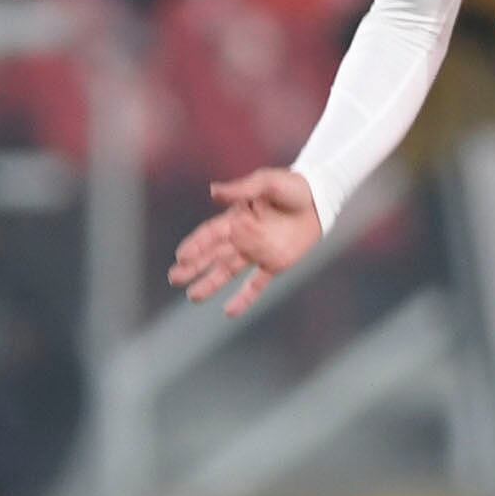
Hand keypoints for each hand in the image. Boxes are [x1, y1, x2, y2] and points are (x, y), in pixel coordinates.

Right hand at [166, 168, 323, 317]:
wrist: (320, 199)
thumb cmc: (292, 186)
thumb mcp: (267, 182)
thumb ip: (242, 189)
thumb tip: (213, 192)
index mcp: (237, 218)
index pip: (211, 234)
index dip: (196, 244)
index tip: (181, 256)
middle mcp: (243, 237)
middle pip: (213, 255)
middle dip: (193, 267)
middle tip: (174, 278)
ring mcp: (258, 253)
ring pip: (228, 272)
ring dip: (210, 283)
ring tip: (193, 297)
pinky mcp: (275, 265)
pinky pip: (257, 285)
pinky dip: (244, 299)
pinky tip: (229, 312)